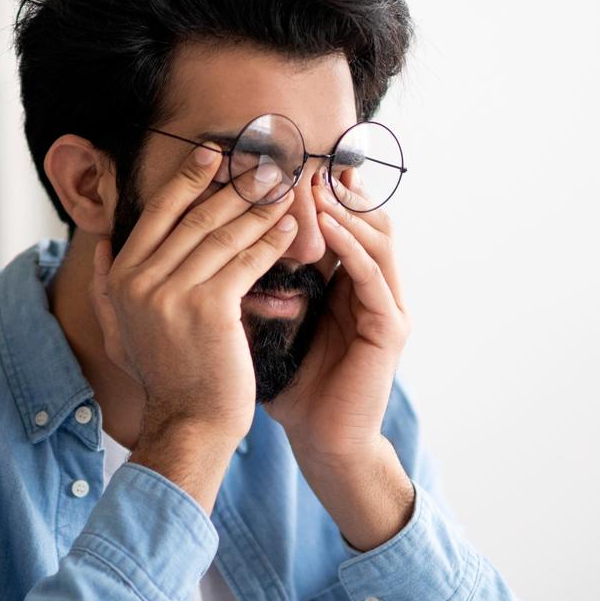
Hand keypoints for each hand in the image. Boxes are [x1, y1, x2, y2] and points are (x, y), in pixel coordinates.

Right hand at [90, 144, 298, 451]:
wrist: (189, 424)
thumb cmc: (166, 378)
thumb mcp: (121, 332)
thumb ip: (108, 286)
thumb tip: (103, 244)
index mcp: (122, 279)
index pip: (158, 214)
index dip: (188, 179)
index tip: (214, 154)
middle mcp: (141, 281)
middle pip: (194, 217)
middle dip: (232, 185)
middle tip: (263, 163)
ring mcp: (173, 294)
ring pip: (222, 236)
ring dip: (257, 208)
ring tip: (284, 189)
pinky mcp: (209, 309)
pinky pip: (245, 262)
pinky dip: (269, 242)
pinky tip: (289, 228)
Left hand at [267, 182, 411, 470]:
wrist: (321, 442)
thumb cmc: (293, 386)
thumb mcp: (268, 321)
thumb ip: (256, 281)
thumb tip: (208, 240)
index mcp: (348, 282)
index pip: (340, 220)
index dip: (315, 189)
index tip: (280, 162)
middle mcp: (375, 286)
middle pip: (366, 217)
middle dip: (336, 187)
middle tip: (302, 158)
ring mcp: (389, 305)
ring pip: (377, 237)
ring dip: (345, 208)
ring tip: (313, 183)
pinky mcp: (391, 328)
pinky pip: (374, 275)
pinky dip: (352, 246)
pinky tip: (328, 228)